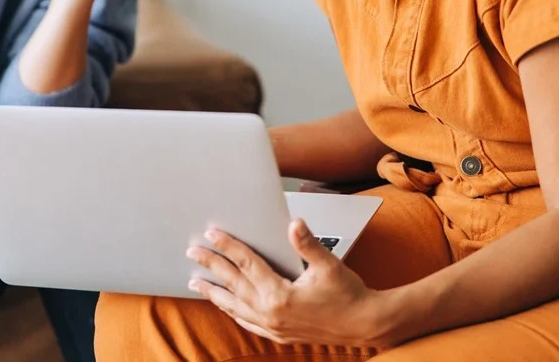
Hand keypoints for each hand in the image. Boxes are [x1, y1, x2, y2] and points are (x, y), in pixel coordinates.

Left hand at [186, 219, 391, 346]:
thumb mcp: (329, 265)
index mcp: (281, 295)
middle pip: (234, 284)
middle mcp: (272, 313)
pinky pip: (248, 323)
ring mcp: (274, 327)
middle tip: (192, 252)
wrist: (366, 324)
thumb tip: (294, 224)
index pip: (247, 265)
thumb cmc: (350, 295)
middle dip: (211, 266)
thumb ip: (308, 244)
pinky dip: (233, 312)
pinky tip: (226, 307)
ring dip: (215, 293)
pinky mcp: (280, 334)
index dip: (228, 247)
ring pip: (235, 307)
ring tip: (196, 281)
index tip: (212, 234)